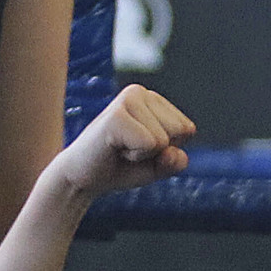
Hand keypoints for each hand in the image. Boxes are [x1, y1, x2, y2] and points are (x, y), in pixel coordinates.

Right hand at [50, 84, 194, 199]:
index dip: (167, 149)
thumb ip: (175, 161)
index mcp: (152, 99)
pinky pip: (150, 144)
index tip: (140, 148)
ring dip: (144, 154)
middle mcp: (140, 92)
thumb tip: (173, 152)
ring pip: (164, 139)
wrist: (83, 178)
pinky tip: (115, 148)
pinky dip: (135, 156)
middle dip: (157, 151)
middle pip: (179, 132)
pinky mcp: (116, 115)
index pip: (187, 129)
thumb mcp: (158, 166)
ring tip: (121, 148)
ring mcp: (127, 100)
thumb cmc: (120, 167)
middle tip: (129, 150)